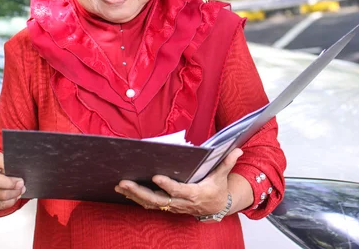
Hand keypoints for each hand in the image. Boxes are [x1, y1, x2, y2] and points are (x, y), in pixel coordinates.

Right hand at [0, 151, 24, 211]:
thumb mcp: (5, 158)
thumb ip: (12, 162)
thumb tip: (23, 168)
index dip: (6, 165)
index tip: (18, 168)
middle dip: (9, 183)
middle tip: (21, 184)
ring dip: (11, 194)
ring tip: (20, 191)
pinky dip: (8, 203)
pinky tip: (14, 198)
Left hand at [115, 148, 242, 215]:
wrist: (215, 207)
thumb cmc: (216, 189)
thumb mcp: (222, 176)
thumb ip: (227, 162)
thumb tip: (238, 150)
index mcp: (194, 194)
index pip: (178, 190)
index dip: (167, 185)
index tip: (156, 176)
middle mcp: (181, 202)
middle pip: (157, 199)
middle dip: (140, 191)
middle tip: (125, 182)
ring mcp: (172, 206)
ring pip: (150, 203)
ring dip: (134, 195)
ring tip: (120, 185)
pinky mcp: (167, 206)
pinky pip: (149, 204)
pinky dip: (136, 198)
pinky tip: (124, 190)